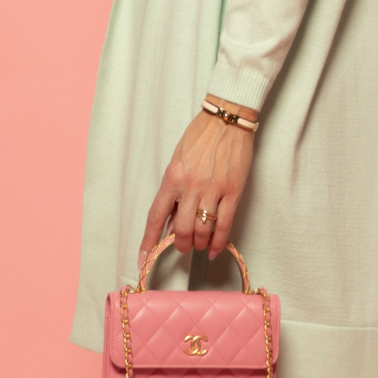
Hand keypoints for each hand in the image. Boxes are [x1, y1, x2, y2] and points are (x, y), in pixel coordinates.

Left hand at [140, 103, 257, 266]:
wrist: (227, 119)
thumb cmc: (201, 136)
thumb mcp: (178, 160)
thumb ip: (173, 190)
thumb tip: (170, 219)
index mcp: (172, 177)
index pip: (156, 216)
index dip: (149, 241)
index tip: (144, 258)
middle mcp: (190, 186)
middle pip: (180, 229)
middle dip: (180, 244)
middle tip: (182, 247)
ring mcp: (213, 189)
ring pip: (202, 230)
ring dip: (199, 243)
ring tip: (199, 244)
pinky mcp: (233, 190)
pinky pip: (224, 225)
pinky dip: (219, 242)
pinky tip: (214, 249)